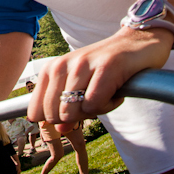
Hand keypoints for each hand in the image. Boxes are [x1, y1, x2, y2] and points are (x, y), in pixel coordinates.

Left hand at [29, 27, 171, 132]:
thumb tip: (60, 131)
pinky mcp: (105, 67)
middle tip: (93, 102)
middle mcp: (61, 65)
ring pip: (73, 111)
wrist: (137, 42)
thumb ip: (67, 108)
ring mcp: (82, 64)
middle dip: (76, 118)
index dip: (56, 120)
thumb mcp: (81, 87)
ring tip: (105, 94)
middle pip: (54, 115)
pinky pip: (95, 104)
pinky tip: (115, 91)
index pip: (36, 111)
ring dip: (95, 111)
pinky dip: (108, 105)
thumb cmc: (105, 68)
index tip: (74, 110)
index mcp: (50, 70)